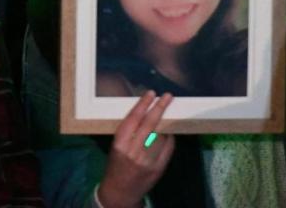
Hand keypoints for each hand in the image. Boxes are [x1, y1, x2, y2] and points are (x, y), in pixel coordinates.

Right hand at [96, 91, 174, 207]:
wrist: (119, 192)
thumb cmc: (116, 165)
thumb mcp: (117, 146)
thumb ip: (130, 131)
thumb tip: (146, 111)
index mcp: (120, 144)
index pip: (133, 118)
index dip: (143, 104)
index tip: (151, 94)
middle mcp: (134, 151)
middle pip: (150, 124)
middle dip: (160, 107)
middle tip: (167, 97)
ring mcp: (148, 160)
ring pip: (162, 134)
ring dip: (166, 123)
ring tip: (168, 116)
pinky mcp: (159, 168)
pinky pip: (168, 147)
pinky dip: (169, 138)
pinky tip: (168, 134)